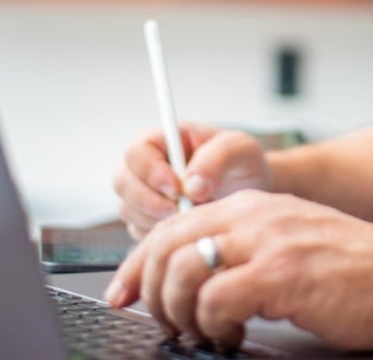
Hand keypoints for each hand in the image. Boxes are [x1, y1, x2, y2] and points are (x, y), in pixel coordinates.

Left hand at [105, 190, 372, 350]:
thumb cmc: (354, 267)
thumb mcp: (293, 239)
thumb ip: (247, 246)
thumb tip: (194, 276)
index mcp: (256, 204)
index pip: (175, 223)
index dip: (138, 263)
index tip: (122, 293)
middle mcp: (257, 214)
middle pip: (167, 243)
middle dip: (148, 289)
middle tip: (162, 321)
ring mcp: (269, 241)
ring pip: (183, 271)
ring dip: (178, 312)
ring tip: (200, 331)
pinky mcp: (281, 274)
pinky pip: (214, 301)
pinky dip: (211, 326)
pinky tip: (231, 335)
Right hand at [113, 124, 268, 238]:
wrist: (250, 193)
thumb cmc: (243, 164)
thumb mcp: (241, 149)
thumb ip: (218, 157)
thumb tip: (191, 183)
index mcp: (167, 139)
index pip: (137, 150)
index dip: (149, 170)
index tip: (175, 187)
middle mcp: (148, 164)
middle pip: (122, 180)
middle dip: (147, 199)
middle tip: (178, 210)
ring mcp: (144, 193)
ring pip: (126, 208)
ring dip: (152, 218)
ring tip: (188, 217)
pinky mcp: (146, 219)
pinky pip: (136, 231)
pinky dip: (155, 235)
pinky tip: (183, 229)